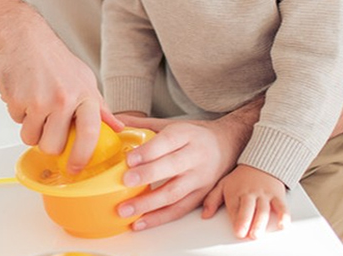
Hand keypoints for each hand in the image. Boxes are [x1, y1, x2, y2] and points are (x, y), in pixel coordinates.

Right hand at [0, 0, 119, 172]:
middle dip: (48, 144)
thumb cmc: (54, 59)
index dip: (82, 156)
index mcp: (84, 95)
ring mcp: (38, 100)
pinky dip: (18, 113)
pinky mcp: (16, 100)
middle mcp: (63, 99)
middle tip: (48, 130)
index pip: (89, 134)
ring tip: (35, 107)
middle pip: (53, 145)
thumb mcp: (84, 79)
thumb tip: (117, 127)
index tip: (75, 168)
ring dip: (31, 129)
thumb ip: (98, 106)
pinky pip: (16, 122)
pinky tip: (24, 94)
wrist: (23, 36)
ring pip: (31, 138)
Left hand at [114, 113, 245, 229]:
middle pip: (172, 167)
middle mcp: (195, 157)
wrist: (228, 144)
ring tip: (126, 210)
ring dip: (149, 204)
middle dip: (148, 175)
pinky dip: (159, 218)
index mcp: (186, 135)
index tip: (129, 159)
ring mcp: (199, 178)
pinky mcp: (201, 196)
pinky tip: (140, 222)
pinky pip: (180, 210)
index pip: (168, 141)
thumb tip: (114, 120)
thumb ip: (142, 124)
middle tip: (125, 181)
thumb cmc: (194, 135)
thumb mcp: (171, 124)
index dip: (149, 151)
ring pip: (175, 193)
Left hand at [202, 165, 288, 239]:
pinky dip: (284, 216)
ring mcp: (265, 195)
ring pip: (263, 209)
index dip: (235, 220)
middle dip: (245, 221)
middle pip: (248, 208)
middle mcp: (251, 193)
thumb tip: (204, 215)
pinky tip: (282, 225)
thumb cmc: (241, 178)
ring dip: (260, 222)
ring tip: (256, 233)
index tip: (235, 230)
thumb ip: (212, 200)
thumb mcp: (223, 184)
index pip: (234, 208)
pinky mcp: (278, 196)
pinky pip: (282, 206)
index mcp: (236, 192)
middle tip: (243, 234)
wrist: (262, 162)